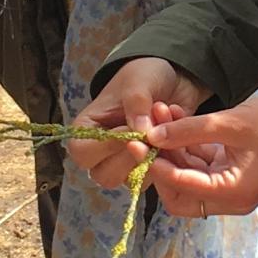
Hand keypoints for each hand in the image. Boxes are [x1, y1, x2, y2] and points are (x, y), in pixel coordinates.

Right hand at [69, 58, 207, 187]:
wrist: (172, 80)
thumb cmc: (145, 76)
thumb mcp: (138, 82)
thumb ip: (137, 104)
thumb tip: (142, 132)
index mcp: (86, 130)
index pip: (82, 153)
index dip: (108, 145)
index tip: (131, 126)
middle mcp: (101, 152)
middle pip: (105, 175)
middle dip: (133, 155)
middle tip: (152, 132)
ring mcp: (125, 163)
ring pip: (132, 181)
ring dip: (153, 157)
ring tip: (164, 126)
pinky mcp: (149, 168)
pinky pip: (157, 177)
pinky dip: (169, 159)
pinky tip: (175, 136)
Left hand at [149, 95, 257, 215]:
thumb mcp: (232, 123)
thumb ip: (191, 129)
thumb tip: (154, 134)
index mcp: (231, 193)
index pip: (181, 187)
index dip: (157, 165)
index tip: (139, 142)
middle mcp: (229, 198)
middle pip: (179, 194)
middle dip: (163, 163)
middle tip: (148, 134)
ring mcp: (231, 187)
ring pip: (189, 175)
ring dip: (173, 147)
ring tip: (161, 111)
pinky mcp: (233, 173)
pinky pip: (202, 164)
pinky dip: (188, 144)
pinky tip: (176, 116)